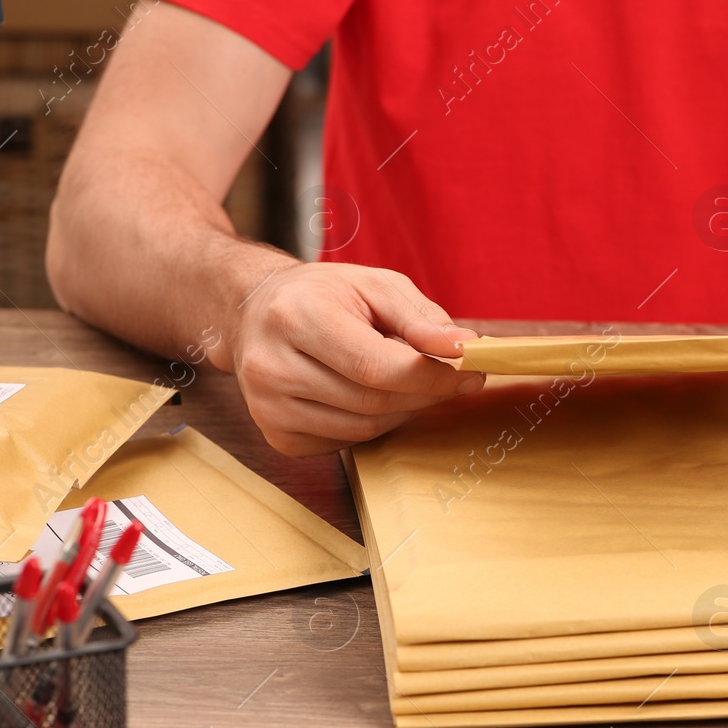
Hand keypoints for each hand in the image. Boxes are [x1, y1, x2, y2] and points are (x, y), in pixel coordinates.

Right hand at [232, 262, 484, 455]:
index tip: (471, 372)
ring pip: (363, 429)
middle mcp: (271, 366)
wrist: (255, 313)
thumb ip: (420, 316)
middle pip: (373, 402)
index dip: (431, 376)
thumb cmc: (323, 295)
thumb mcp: (374, 284)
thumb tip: (463, 347)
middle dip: (425, 394)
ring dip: (402, 410)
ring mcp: (268, 408)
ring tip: (409, 382)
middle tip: (454, 379)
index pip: (376, 366)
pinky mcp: (277, 437)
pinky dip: (372, 425)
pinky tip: (370, 396)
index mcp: (295, 316)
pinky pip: (345, 443)